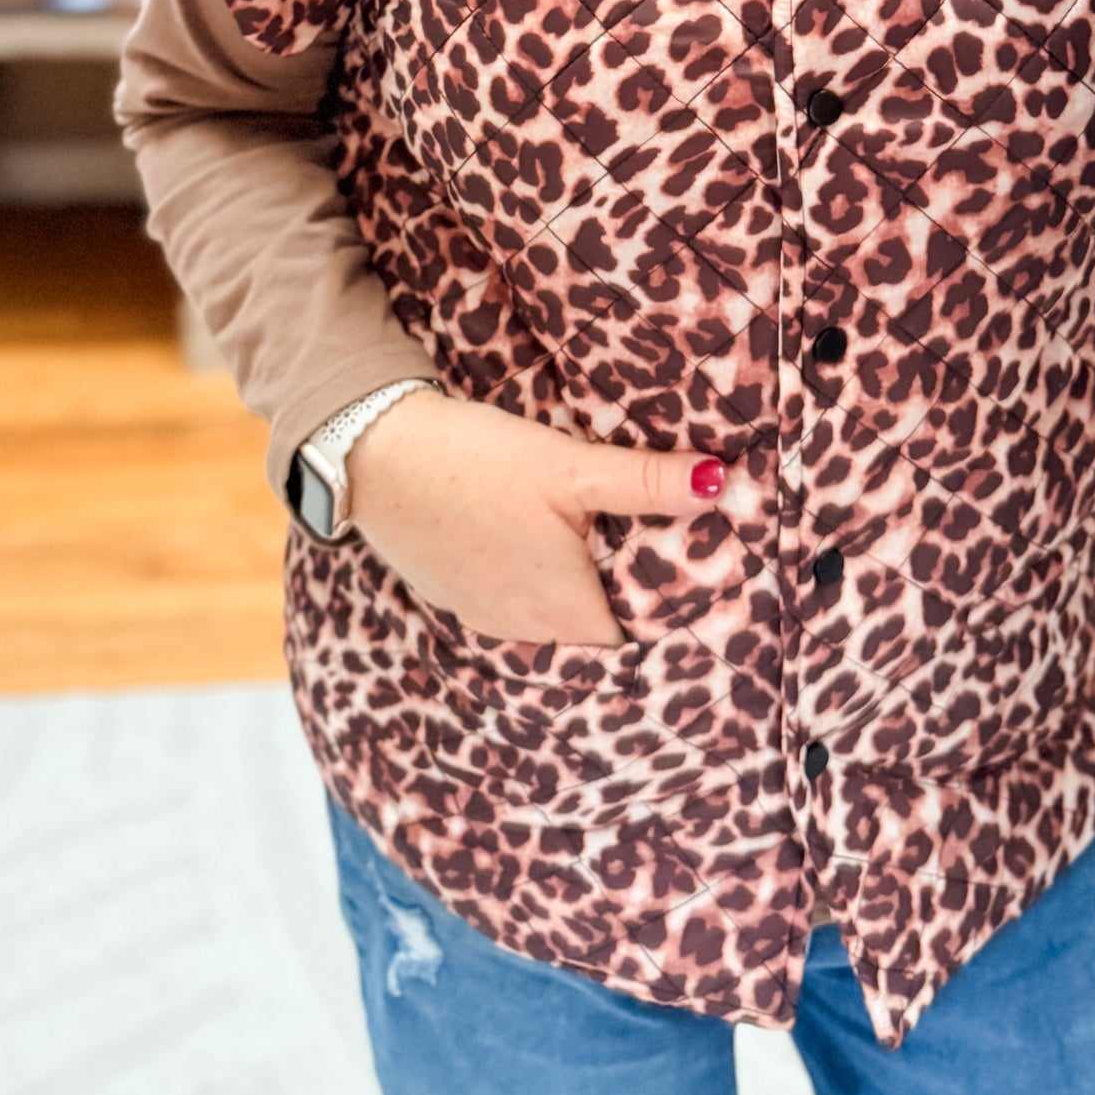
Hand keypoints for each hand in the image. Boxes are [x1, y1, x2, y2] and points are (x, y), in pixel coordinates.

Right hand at [344, 393, 728, 646]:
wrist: (372, 454)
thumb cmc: (475, 464)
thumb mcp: (571, 467)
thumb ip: (646, 483)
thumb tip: (721, 483)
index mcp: (565, 610)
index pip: (638, 640)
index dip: (668, 612)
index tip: (694, 577)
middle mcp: (527, 629)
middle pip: (598, 628)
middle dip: (628, 595)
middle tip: (661, 547)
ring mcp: (487, 615)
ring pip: (556, 614)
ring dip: (580, 586)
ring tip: (608, 540)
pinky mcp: (458, 592)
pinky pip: (516, 600)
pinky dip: (538, 577)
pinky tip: (543, 537)